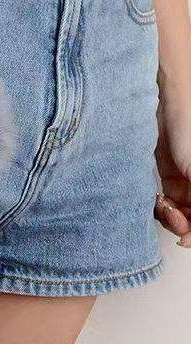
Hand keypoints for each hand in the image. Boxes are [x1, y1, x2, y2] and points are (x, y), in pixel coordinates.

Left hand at [155, 95, 190, 247]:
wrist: (165, 104)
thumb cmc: (189, 129)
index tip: (186, 239)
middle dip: (184, 225)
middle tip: (171, 215)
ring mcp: (190, 184)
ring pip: (182, 216)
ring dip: (170, 217)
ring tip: (162, 205)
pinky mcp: (172, 179)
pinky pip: (168, 204)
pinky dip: (161, 207)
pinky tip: (156, 199)